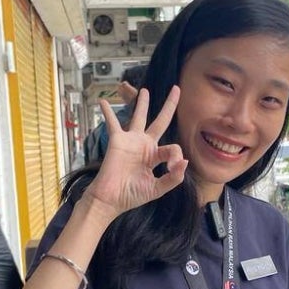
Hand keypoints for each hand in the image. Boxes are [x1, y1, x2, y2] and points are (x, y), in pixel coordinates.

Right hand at [85, 86, 187, 217]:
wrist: (111, 200)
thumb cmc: (132, 195)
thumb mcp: (157, 189)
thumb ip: (173, 178)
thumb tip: (185, 162)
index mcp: (155, 156)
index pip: (173, 148)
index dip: (177, 156)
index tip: (172, 168)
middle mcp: (145, 145)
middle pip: (161, 121)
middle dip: (169, 105)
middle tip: (176, 89)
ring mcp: (131, 141)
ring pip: (139, 116)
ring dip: (141, 103)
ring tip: (145, 90)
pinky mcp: (117, 141)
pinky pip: (112, 123)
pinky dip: (107, 112)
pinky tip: (103, 101)